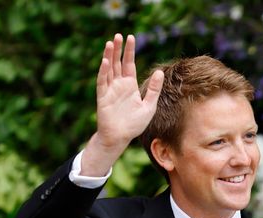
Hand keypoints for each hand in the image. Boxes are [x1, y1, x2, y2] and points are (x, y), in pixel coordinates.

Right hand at [82, 34, 163, 174]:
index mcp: (130, 86)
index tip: (131, 37)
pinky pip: (102, 81)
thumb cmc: (134, 124)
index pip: (129, 64)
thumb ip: (154, 89)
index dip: (129, 52)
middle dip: (118, 49)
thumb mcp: (149, 106)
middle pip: (118, 63)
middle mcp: (119, 85)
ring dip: (109, 56)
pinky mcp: (103, 96)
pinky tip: (106, 61)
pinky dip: (104, 71)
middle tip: (119, 35)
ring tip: (110, 42)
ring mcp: (110, 89)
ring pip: (109, 69)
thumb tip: (160, 72)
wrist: (120, 137)